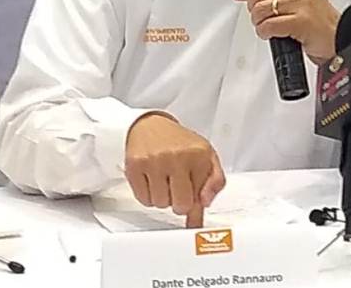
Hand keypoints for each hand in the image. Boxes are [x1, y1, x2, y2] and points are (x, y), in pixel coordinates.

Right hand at [125, 113, 226, 227]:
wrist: (151, 126)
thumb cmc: (181, 143)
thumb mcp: (207, 156)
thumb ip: (215, 181)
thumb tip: (206, 202)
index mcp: (199, 154)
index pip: (201, 196)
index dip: (197, 208)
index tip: (196, 224)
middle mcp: (177, 157)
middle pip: (180, 205)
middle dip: (180, 203)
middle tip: (179, 189)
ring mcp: (154, 161)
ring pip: (160, 204)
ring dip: (164, 199)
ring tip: (166, 180)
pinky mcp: (134, 166)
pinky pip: (143, 199)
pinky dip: (149, 196)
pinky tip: (153, 180)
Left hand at [233, 0, 338, 61]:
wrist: (338, 36)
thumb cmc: (316, 17)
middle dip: (253, 7)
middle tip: (264, 14)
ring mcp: (301, 0)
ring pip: (259, 9)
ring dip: (259, 22)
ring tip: (271, 24)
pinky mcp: (301, 20)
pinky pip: (267, 25)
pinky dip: (265, 33)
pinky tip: (274, 33)